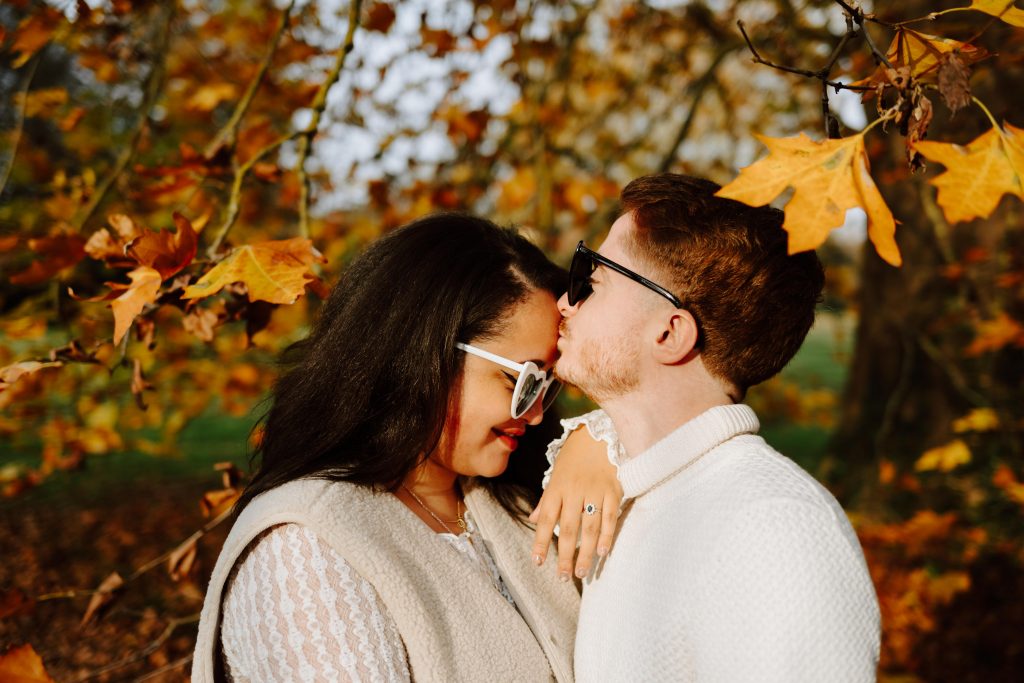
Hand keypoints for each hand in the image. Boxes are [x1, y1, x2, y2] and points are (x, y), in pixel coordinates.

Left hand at [529, 425, 622, 580]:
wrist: (598, 434)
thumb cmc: (574, 456)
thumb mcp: (556, 474)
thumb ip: (547, 500)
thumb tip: (534, 518)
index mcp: (556, 488)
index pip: (545, 519)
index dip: (540, 541)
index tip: (538, 561)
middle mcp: (574, 492)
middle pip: (567, 528)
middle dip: (564, 555)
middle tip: (563, 576)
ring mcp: (594, 492)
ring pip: (589, 527)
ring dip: (585, 552)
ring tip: (581, 571)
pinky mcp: (613, 490)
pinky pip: (609, 517)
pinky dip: (607, 535)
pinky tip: (603, 551)